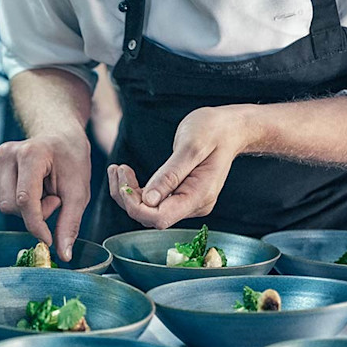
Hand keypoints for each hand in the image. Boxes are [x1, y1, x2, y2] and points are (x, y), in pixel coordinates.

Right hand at [0, 132, 90, 260]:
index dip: (36, 224)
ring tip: (43, 191)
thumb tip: (63, 255)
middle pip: (12, 205)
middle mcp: (7, 152)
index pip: (25, 199)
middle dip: (35, 212)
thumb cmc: (72, 162)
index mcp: (31, 153)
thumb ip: (69, 224)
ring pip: (4, 205)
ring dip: (26, 208)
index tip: (48, 239)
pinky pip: (0, 199)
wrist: (61, 138)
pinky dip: (17, 202)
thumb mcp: (78, 193)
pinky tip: (30, 188)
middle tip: (54, 198)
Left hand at [108, 106, 252, 228]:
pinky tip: (126, 174)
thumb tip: (149, 199)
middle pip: (150, 216)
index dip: (136, 206)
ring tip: (117, 169)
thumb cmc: (214, 131)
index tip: (124, 180)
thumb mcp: (191, 146)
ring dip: (128, 193)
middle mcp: (194, 205)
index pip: (159, 218)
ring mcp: (187, 202)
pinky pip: (152, 202)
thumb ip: (170, 174)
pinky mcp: (180, 196)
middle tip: (118, 169)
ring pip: (147, 211)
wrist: (229, 128)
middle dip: (127, 197)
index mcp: (199, 196)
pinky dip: (135, 190)